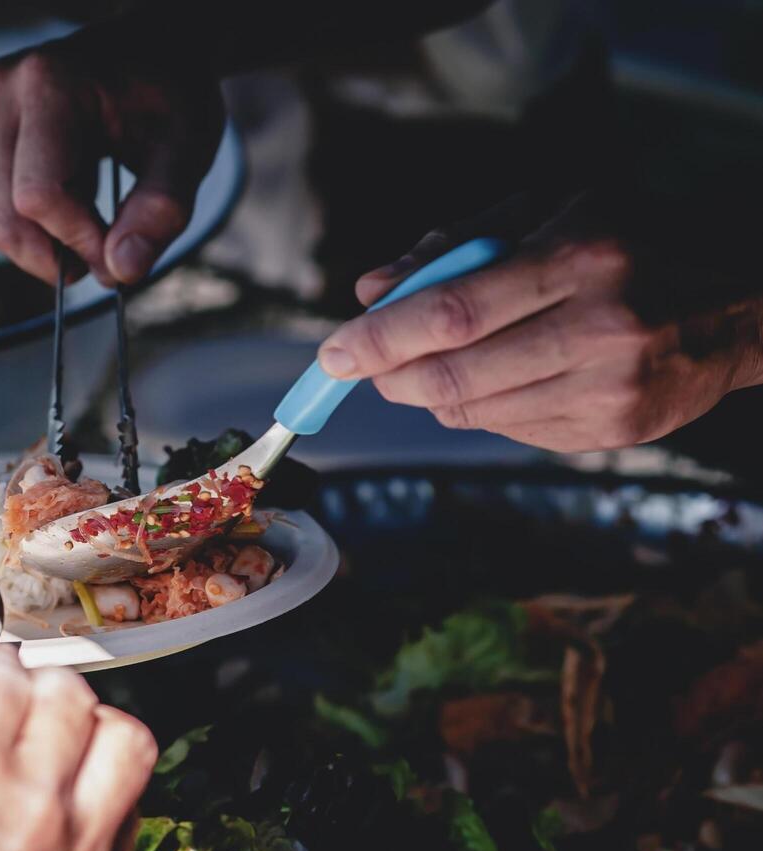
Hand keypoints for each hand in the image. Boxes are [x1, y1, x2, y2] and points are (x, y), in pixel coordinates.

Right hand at [0, 36, 223, 285]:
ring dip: (49, 240)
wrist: (141, 52)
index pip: (39, 194)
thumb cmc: (165, 94)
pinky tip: (70, 189)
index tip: (118, 256)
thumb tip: (123, 270)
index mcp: (48, 82)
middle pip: (8, 217)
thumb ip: (161, 208)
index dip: (78, 240)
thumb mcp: (186, 146)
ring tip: (95, 208)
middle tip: (106, 256)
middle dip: (60, 253)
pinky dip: (34, 222)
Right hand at [0, 642, 157, 850]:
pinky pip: (131, 806)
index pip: (6, 677)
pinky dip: (111, 786)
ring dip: (96, 725)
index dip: (0, 666)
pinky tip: (81, 794)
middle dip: (47, 686)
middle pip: (71, 695)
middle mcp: (32, 795)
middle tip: (30, 696)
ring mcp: (77, 841)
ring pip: (125, 739)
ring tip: (71, 735)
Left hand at [317, 192, 762, 452]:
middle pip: (455, 375)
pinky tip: (492, 380)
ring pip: (476, 411)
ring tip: (424, 366)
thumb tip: (372, 288)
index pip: (452, 312)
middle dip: (391, 376)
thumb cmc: (632, 241)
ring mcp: (611, 389)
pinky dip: (480, 408)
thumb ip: (454, 247)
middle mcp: (600, 329)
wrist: (743, 302)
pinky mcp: (615, 431)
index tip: (334, 352)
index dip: (380, 338)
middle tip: (362, 367)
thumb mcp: (550, 213)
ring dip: (429, 393)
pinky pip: (510, 430)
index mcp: (581, 258)